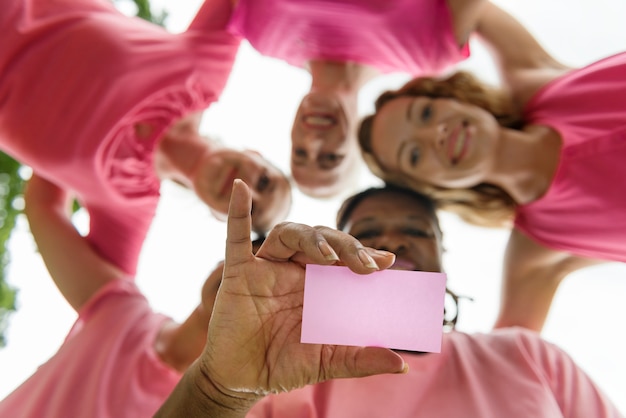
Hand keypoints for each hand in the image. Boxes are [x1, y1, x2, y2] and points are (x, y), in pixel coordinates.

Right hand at [200, 179, 405, 407]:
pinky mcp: (239, 274)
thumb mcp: (327, 362)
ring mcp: (266, 269)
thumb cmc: (283, 366)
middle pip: (322, 239)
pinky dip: (238, 213)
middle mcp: (294, 271)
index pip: (345, 259)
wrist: (242, 381)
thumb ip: (361, 360)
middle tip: (367, 264)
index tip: (389, 260)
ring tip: (328, 257)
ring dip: (310, 237)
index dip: (365, 254)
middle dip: (346, 246)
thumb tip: (402, 364)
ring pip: (288, 233)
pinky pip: (236, 238)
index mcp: (317, 286)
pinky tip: (242, 189)